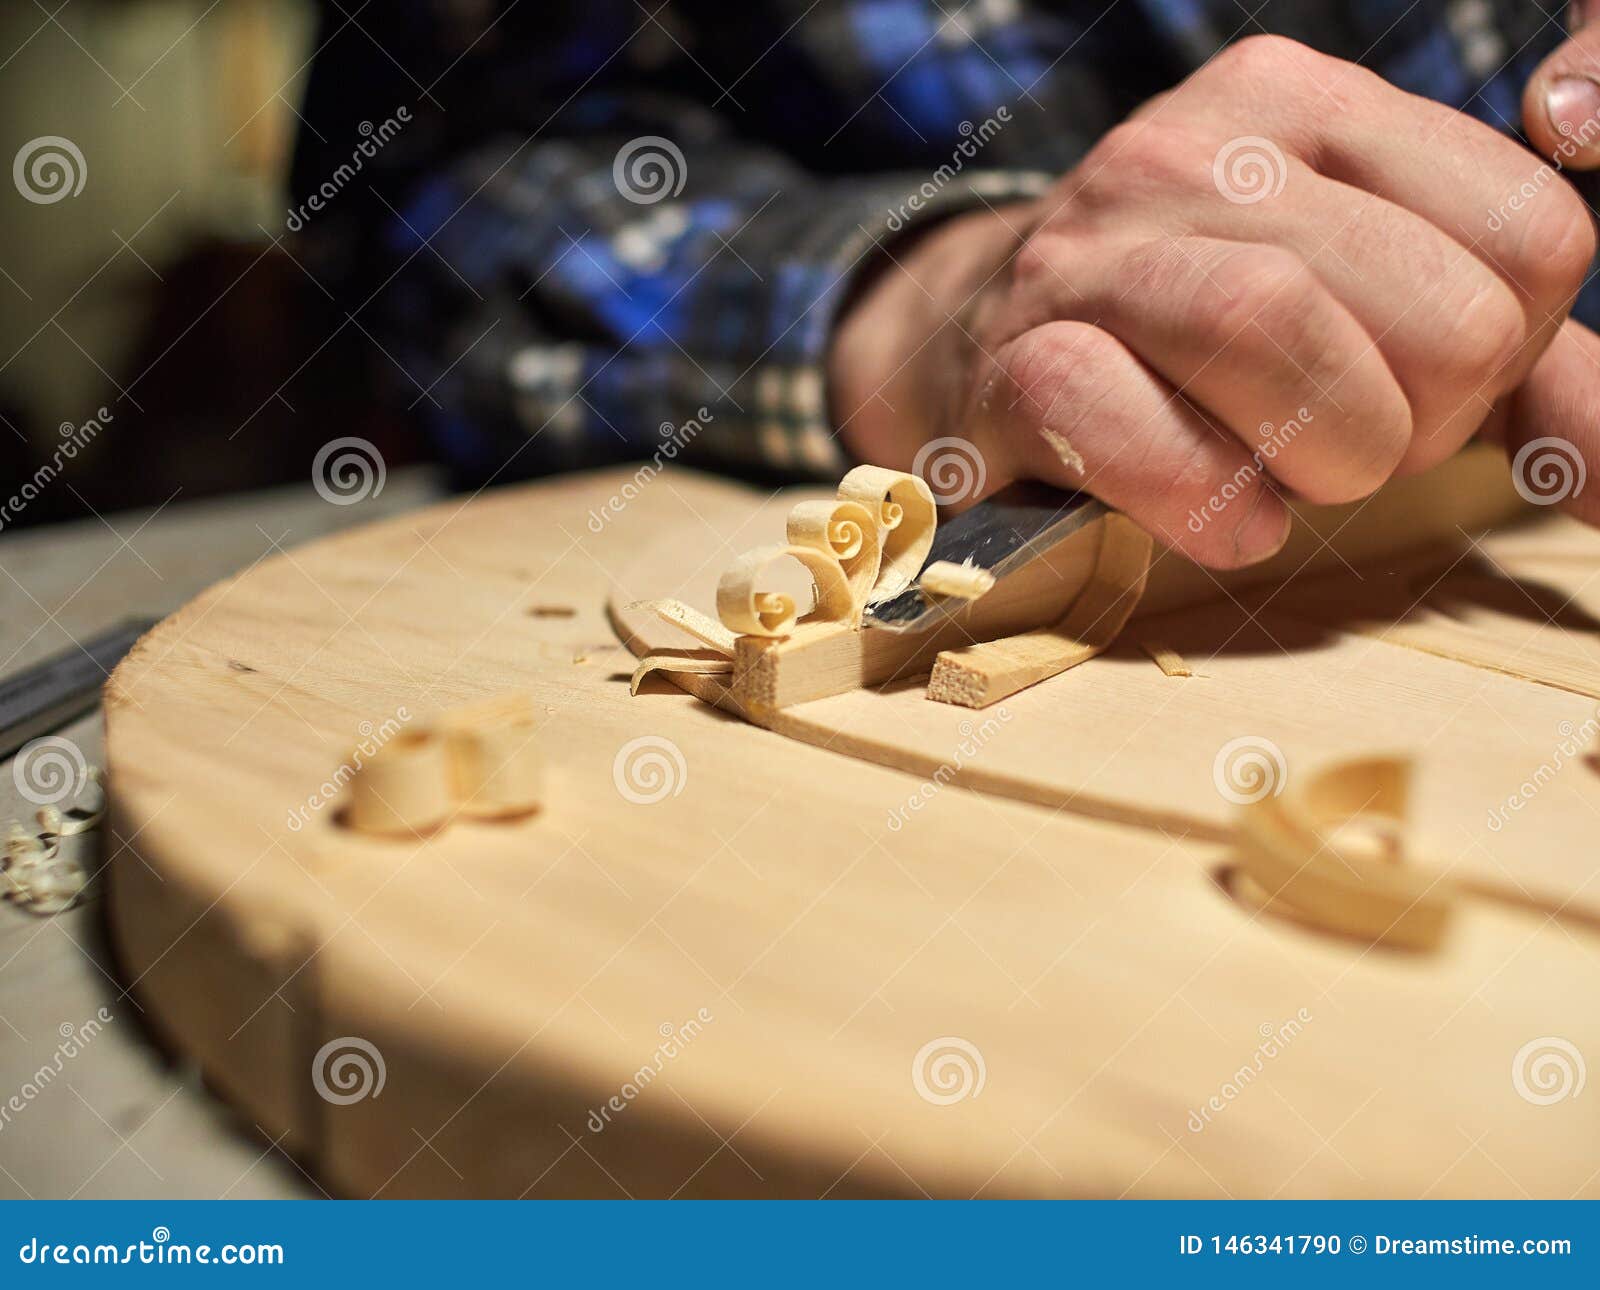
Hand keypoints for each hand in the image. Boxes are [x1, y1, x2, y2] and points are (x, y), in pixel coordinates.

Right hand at [831, 35, 1596, 566]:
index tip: (1401, 381)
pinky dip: (1211, 511)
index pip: (1533, 237)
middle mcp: (1197, 148)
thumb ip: (1508, 368)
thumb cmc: (1190, 341)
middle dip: (1419, 428)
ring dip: (1326, 463)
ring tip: (1285, 480)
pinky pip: (1150, 446)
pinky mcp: (1018, 363)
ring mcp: (1094, 249)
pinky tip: (1214, 516)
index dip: (1498, 356)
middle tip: (1341, 445)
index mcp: (1309, 102)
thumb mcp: (1362, 308)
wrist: (975, 346)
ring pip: (1283, 334)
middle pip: (1438, 311)